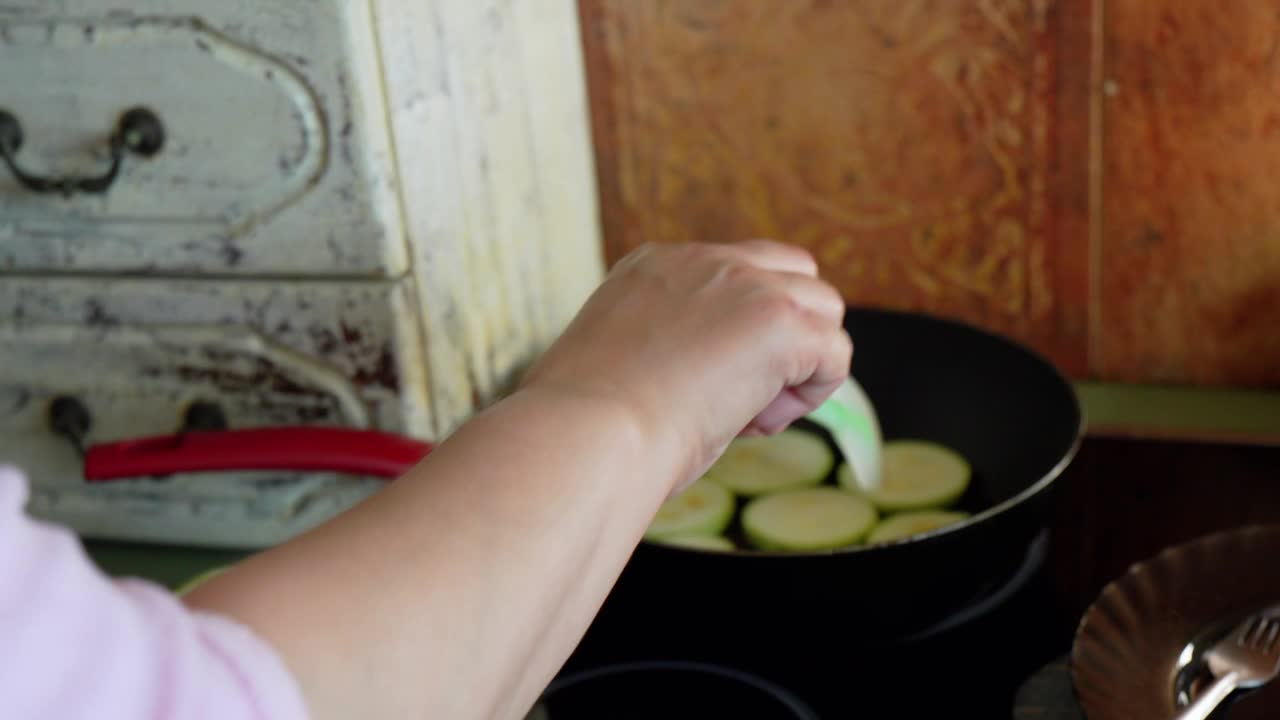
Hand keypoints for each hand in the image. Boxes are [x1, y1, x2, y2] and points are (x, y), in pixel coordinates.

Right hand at [520, 240, 851, 492]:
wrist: (586, 434)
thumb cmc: (585, 425)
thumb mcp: (615, 361)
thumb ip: (658, 347)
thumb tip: (689, 380)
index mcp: (656, 265)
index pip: (737, 276)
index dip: (738, 333)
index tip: (702, 382)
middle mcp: (704, 261)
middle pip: (794, 276)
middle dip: (785, 335)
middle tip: (740, 396)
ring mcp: (747, 286)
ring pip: (824, 310)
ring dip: (800, 364)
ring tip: (748, 413)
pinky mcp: (780, 324)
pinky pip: (835, 353)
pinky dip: (812, 393)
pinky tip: (758, 421)